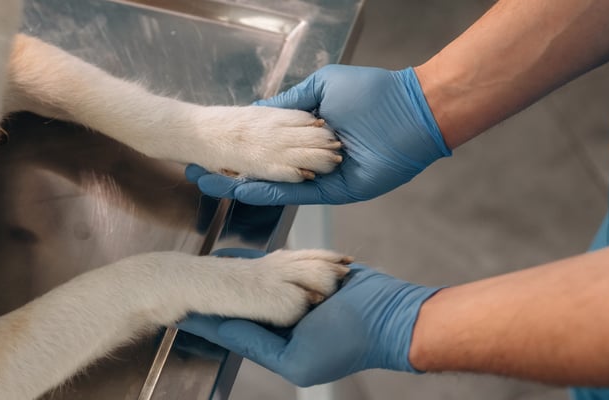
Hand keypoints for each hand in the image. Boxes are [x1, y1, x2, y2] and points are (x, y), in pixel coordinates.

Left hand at [178, 248, 442, 386]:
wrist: (392, 317)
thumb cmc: (349, 343)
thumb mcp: (296, 357)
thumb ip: (257, 343)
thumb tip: (221, 329)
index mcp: (277, 347)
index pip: (233, 332)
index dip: (206, 322)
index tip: (177, 311)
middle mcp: (284, 324)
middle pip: (242, 307)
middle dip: (217, 296)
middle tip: (186, 283)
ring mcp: (298, 299)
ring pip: (258, 286)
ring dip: (235, 276)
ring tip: (206, 267)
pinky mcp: (311, 278)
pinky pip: (280, 268)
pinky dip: (260, 262)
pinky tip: (240, 255)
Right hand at [185, 65, 450, 204]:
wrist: (410, 112)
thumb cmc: (372, 93)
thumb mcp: (321, 88)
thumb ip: (292, 103)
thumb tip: (262, 109)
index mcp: (310, 134)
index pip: (266, 144)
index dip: (239, 147)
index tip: (210, 147)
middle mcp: (312, 158)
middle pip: (265, 168)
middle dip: (232, 172)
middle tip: (198, 175)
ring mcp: (322, 177)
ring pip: (276, 184)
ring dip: (243, 186)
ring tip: (211, 186)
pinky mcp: (334, 192)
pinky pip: (297, 192)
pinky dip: (270, 191)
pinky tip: (243, 191)